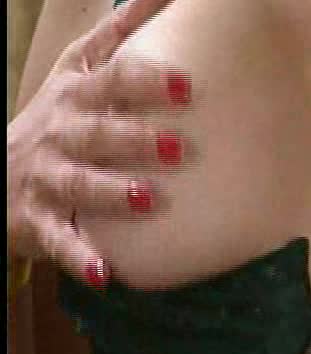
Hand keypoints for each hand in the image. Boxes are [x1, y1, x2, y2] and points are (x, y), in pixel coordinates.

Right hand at [8, 0, 188, 287]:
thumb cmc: (57, 117)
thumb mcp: (77, 69)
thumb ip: (116, 35)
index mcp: (76, 98)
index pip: (112, 82)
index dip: (146, 82)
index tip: (186, 86)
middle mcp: (61, 134)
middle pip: (96, 132)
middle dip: (133, 138)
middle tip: (178, 147)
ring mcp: (47, 179)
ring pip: (78, 184)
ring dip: (111, 192)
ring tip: (147, 200)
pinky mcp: (38, 221)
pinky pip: (58, 239)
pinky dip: (79, 256)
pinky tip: (104, 275)